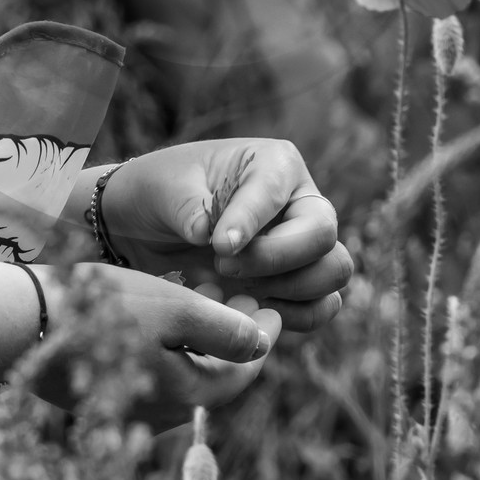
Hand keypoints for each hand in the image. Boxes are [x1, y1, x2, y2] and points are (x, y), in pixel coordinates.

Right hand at [31, 264, 282, 429]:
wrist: (23, 323)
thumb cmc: (104, 309)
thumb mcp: (174, 309)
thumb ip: (223, 329)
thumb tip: (263, 346)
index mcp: (184, 396)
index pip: (241, 374)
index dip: (263, 338)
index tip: (275, 306)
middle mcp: (159, 415)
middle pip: (213, 378)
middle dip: (233, 337)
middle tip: (245, 296)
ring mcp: (126, 411)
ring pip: (182, 376)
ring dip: (201, 341)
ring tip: (207, 296)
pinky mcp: (101, 399)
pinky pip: (151, 376)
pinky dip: (171, 348)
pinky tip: (164, 316)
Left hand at [99, 140, 350, 331]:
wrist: (146, 227)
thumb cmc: (161, 192)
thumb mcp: (164, 188)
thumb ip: (189, 208)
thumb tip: (208, 234)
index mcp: (274, 163)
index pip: (277, 193)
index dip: (251, 223)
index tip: (219, 246)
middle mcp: (299, 201)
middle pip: (322, 233)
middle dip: (274, 258)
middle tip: (223, 266)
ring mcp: (303, 245)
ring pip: (332, 270)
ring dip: (288, 289)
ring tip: (237, 288)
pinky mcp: (296, 284)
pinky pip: (320, 306)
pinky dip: (292, 316)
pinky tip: (249, 311)